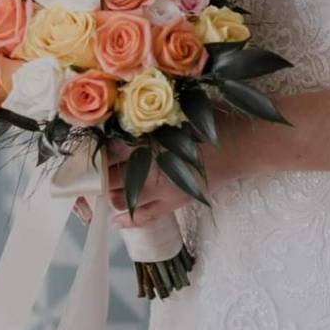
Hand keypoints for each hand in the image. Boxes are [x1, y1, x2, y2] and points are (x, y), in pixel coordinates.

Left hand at [103, 117, 250, 227]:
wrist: (240, 144)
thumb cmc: (210, 121)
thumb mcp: (174, 110)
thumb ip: (146, 116)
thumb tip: (117, 118)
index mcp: (146, 140)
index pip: (105, 151)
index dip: (93, 153)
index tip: (88, 150)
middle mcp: (148, 167)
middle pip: (108, 177)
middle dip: (98, 176)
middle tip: (93, 171)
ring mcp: (160, 188)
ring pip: (120, 198)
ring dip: (110, 194)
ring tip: (109, 186)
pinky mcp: (174, 202)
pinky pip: (143, 216)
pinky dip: (126, 219)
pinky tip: (117, 218)